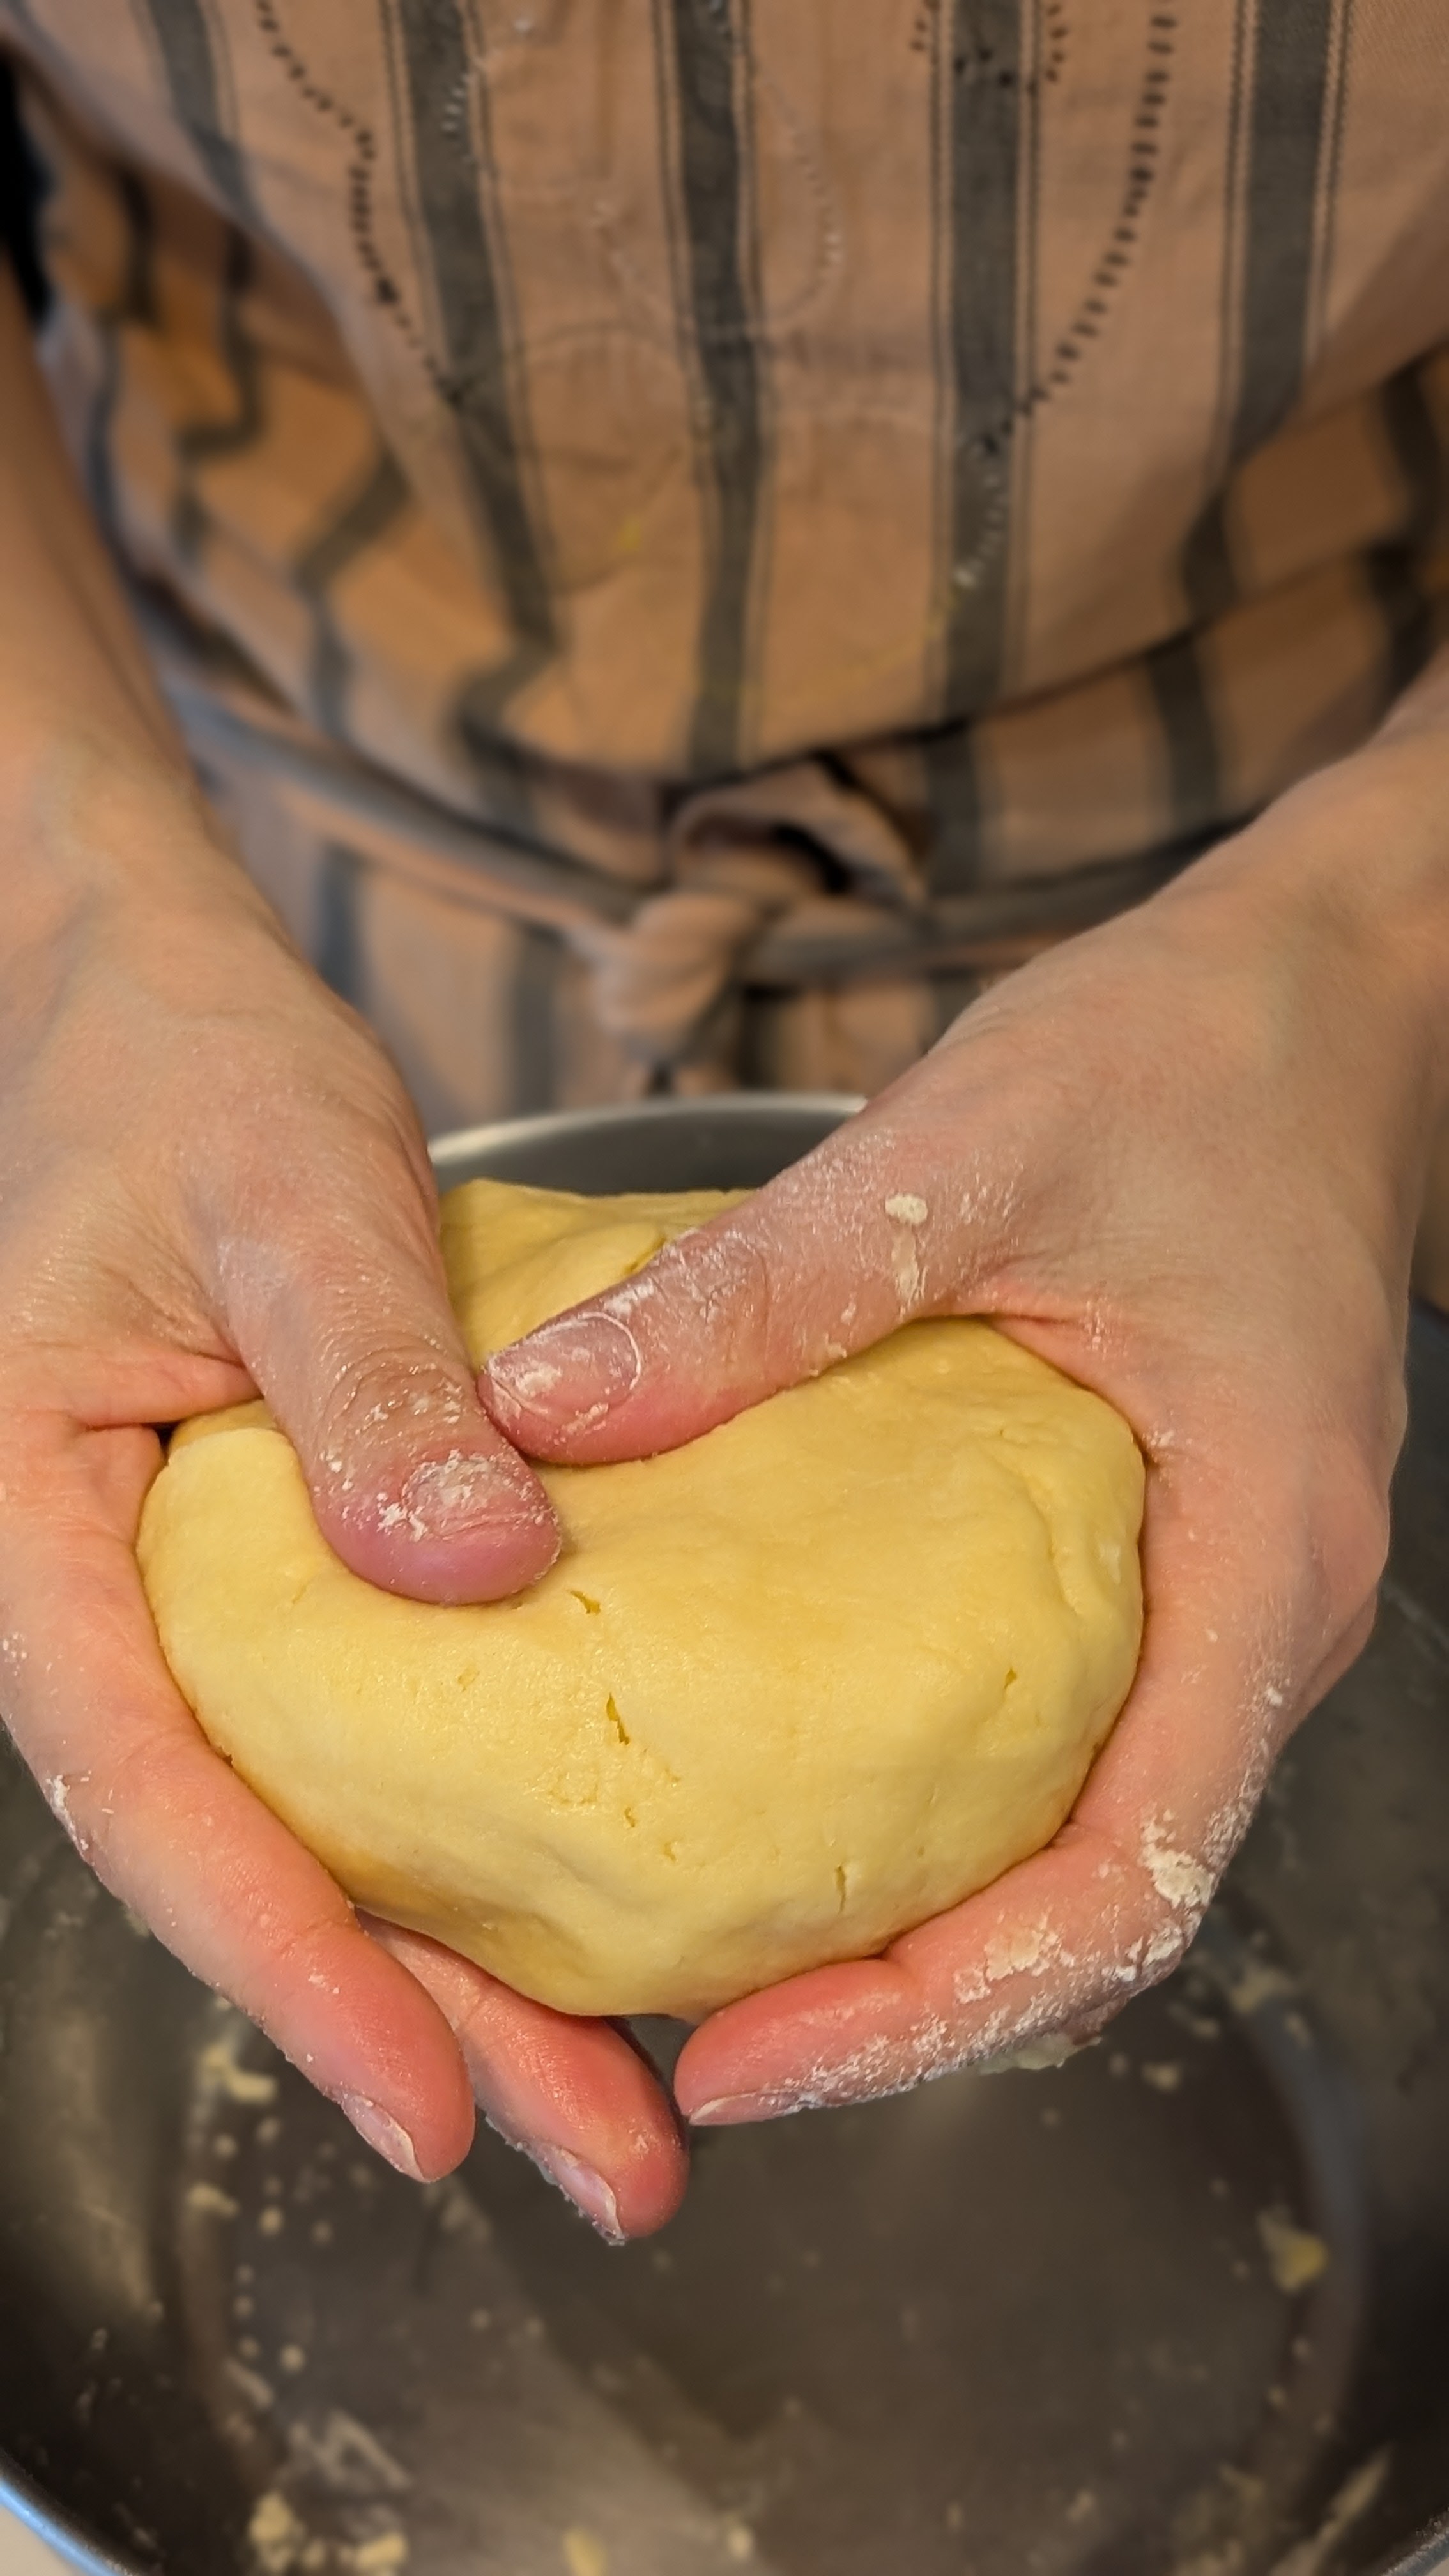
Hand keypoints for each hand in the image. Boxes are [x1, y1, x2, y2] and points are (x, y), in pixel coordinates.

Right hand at [0, 739, 685, 2231]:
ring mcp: (182, 1604)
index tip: (431, 2103)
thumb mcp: (289, 1194)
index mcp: (32, 1529)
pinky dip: (457, 1847)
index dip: (283, 1959)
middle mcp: (96, 1600)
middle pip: (240, 1861)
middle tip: (605, 2162)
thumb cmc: (189, 1074)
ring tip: (621, 2107)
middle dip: (410, 2029)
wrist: (154, 1003)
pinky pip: (352, 1743)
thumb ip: (362, 1374)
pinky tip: (580, 1916)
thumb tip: (475, 1569)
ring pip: (302, 1829)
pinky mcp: (275, 1580)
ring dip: (453, 1973)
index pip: (147, 1789)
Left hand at [486, 743, 1448, 2125]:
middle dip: (918, 2016)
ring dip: (937, 1940)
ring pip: (1103, 1852)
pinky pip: (1086, 1752)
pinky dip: (959, 1825)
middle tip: (708, 2054)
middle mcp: (1264, 1615)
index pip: (1134, 1883)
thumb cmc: (1189, 1061)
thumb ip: (761, 1286)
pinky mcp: (1180, 1563)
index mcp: (1257, 1553)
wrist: (1320, 1003)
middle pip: (1116, 1912)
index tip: (757, 2061)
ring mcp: (1231, 1601)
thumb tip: (536, 1408)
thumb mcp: (962, 1148)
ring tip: (741, 1972)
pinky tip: (818, 1808)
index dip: (946, 2011)